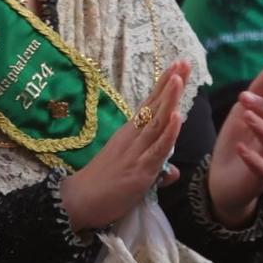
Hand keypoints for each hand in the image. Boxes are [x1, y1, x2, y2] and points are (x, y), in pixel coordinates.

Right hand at [60, 60, 187, 230]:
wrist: (79, 202)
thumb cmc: (103, 188)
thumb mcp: (133, 175)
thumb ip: (156, 170)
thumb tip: (173, 172)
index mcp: (130, 135)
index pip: (150, 105)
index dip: (164, 86)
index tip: (177, 64)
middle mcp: (132, 138)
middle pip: (155, 107)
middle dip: (171, 84)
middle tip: (184, 61)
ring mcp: (136, 152)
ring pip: (156, 122)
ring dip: (169, 99)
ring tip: (179, 77)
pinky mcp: (139, 170)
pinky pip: (157, 149)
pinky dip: (168, 133)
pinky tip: (177, 116)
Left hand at [206, 64, 262, 225]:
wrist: (223, 181)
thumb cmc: (236, 144)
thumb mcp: (242, 114)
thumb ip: (258, 93)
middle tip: (243, 97)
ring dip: (261, 128)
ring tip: (246, 116)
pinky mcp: (260, 179)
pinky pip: (262, 168)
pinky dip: (252, 157)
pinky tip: (240, 148)